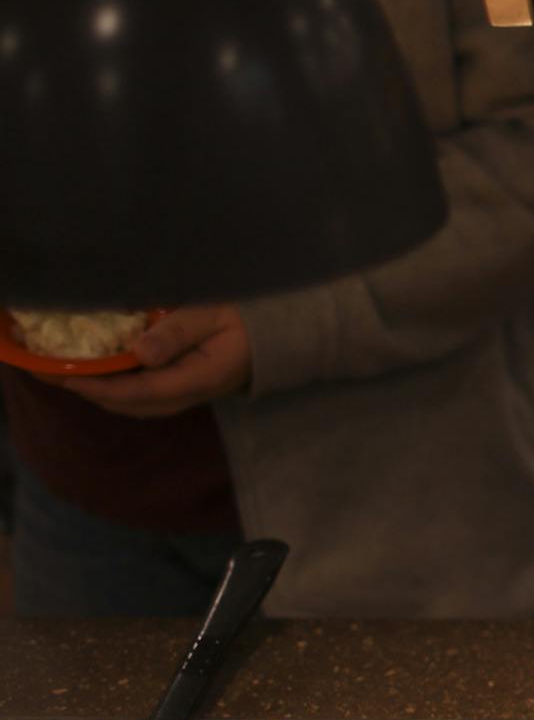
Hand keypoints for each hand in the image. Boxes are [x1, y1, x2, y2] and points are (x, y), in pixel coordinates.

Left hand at [61, 306, 251, 417]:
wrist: (287, 333)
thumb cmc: (251, 317)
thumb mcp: (215, 313)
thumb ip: (178, 331)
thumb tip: (138, 352)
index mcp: (200, 377)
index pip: (141, 391)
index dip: (102, 388)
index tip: (69, 377)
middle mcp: (195, 393)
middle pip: (136, 406)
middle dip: (97, 396)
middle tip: (60, 377)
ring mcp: (195, 394)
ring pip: (142, 406)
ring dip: (108, 396)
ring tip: (79, 378)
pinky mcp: (192, 388)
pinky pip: (151, 398)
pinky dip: (124, 392)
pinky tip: (111, 376)